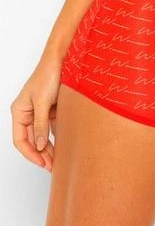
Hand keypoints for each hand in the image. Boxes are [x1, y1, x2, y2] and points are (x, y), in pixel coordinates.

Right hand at [10, 52, 62, 172]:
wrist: (63, 59)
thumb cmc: (48, 75)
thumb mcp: (43, 102)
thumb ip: (40, 125)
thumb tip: (38, 146)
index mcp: (19, 112)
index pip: (20, 140)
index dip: (30, 154)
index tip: (41, 163)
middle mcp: (27, 113)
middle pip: (31, 140)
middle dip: (41, 154)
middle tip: (52, 166)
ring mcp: (40, 112)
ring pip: (42, 136)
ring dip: (49, 148)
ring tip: (58, 161)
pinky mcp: (52, 109)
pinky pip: (52, 127)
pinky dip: (56, 137)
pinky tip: (64, 146)